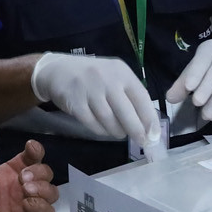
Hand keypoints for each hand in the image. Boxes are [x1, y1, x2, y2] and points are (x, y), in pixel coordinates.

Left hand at [0, 131, 58, 211]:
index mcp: (8, 172)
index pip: (31, 157)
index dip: (35, 150)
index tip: (30, 148)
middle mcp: (20, 187)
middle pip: (46, 173)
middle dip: (39, 171)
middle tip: (22, 178)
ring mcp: (26, 205)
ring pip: (51, 192)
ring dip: (43, 188)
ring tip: (25, 191)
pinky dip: (42, 207)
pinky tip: (27, 205)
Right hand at [30, 53, 158, 142]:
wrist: (57, 70)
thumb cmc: (92, 76)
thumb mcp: (113, 77)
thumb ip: (129, 95)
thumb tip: (147, 124)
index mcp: (122, 72)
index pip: (141, 97)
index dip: (150, 118)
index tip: (155, 135)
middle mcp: (107, 79)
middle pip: (126, 111)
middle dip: (136, 130)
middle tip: (141, 141)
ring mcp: (90, 90)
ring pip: (109, 120)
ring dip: (117, 131)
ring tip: (119, 134)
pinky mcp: (75, 102)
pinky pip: (92, 123)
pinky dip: (100, 131)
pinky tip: (104, 130)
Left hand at [165, 40, 211, 122]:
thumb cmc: (211, 67)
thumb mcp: (195, 69)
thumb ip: (182, 84)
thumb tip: (171, 98)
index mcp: (210, 48)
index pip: (203, 59)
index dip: (196, 72)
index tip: (188, 87)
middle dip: (207, 88)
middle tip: (196, 102)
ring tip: (205, 115)